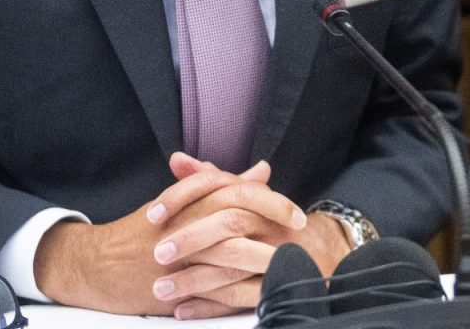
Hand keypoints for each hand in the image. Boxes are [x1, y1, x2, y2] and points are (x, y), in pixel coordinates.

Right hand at [32, 157, 283, 315]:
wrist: (99, 264)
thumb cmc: (144, 230)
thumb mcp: (183, 201)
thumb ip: (224, 186)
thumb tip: (261, 171)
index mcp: (190, 200)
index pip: (237, 191)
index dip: (271, 200)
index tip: (296, 213)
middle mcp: (186, 222)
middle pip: (238, 214)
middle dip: (273, 221)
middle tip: (300, 231)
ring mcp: (180, 253)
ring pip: (229, 250)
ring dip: (262, 256)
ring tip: (288, 263)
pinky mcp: (174, 281)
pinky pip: (212, 284)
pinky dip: (238, 287)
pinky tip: (260, 290)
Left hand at [146, 153, 354, 318]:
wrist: (317, 254)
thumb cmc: (268, 224)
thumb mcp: (243, 198)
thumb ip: (210, 179)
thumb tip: (177, 159)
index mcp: (256, 198)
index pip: (219, 186)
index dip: (183, 197)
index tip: (152, 213)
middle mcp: (268, 222)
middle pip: (228, 223)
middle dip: (189, 239)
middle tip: (157, 253)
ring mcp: (274, 255)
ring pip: (231, 265)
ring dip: (192, 279)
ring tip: (159, 290)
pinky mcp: (274, 286)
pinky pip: (239, 298)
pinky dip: (208, 306)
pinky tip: (182, 310)